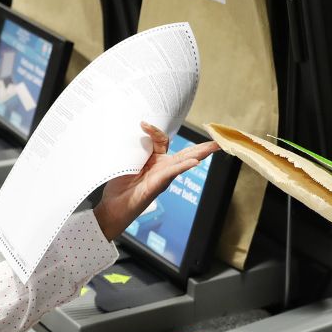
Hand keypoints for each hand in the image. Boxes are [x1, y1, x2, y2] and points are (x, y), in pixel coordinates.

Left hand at [92, 122, 220, 240]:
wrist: (114, 207)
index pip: (161, 139)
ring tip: (214, 147)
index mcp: (156, 160)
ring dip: (200, 153)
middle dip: (203, 147)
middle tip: (218, 140)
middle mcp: (163, 168)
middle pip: (186, 153)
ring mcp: (162, 177)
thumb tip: (141, 127)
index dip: (154, 130)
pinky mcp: (158, 185)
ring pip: (184, 162)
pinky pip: (172, 173)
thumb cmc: (120, 185)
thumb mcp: (127, 160)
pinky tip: (194, 163)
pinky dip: (183, 167)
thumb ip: (137, 146)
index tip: (142, 123)